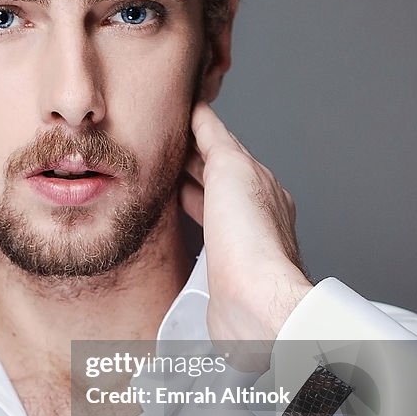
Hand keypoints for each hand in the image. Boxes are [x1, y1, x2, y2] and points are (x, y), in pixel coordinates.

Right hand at [180, 102, 313, 366]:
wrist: (255, 301)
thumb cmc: (249, 240)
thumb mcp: (232, 168)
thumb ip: (215, 140)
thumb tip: (202, 114)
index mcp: (259, 182)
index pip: (224, 145)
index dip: (198, 129)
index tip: (174, 116)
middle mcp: (252, 210)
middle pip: (215, 174)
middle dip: (188, 158)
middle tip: (157, 144)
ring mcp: (237, 241)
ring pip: (207, 203)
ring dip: (184, 188)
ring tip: (158, 179)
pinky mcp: (221, 270)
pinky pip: (199, 233)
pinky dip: (184, 220)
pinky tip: (172, 223)